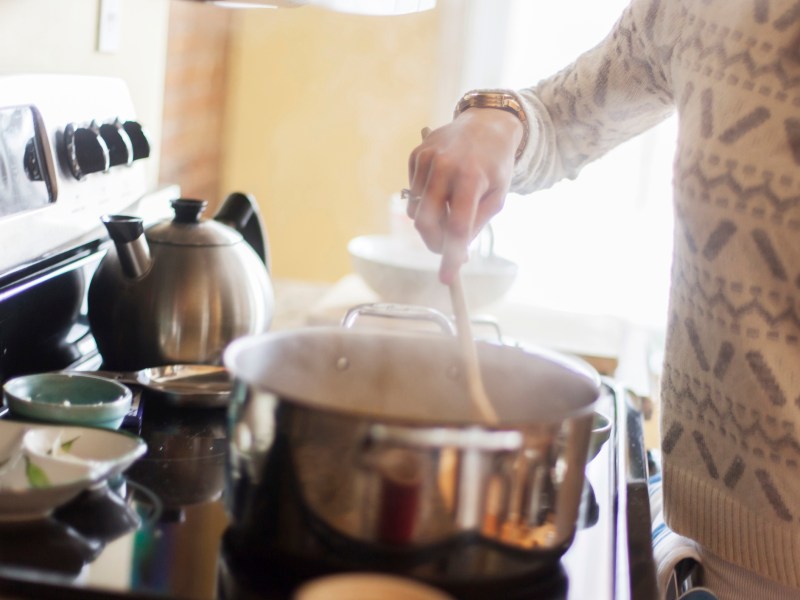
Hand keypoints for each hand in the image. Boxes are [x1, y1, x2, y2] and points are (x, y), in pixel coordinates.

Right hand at [407, 108, 522, 283]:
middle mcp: (446, 167)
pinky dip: (425, 201)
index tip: (447, 278)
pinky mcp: (416, 156)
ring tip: (451, 210)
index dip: (451, 256)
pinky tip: (442, 188)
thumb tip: (456, 253)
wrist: (486, 124)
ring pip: (416, 211)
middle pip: (426, 222)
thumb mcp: (498, 196)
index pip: (457, 227)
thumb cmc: (495, 165)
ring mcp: (427, 159)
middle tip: (446, 251)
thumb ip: (476, 225)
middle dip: (434, 244)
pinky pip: (412, 194)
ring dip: (431, 222)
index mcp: (472, 178)